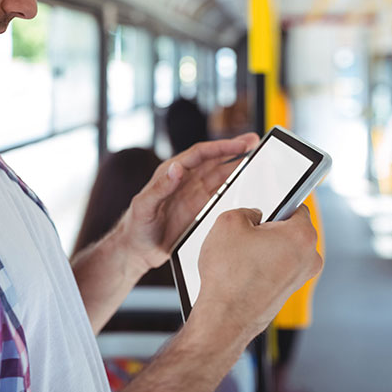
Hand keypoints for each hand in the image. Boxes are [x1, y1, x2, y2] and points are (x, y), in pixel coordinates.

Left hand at [116, 133, 260, 272]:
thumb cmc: (136, 226)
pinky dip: (234, 185)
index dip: (221, 147)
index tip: (240, 143)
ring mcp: (193, 194)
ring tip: (256, 157)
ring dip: (237, 165)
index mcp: (170, 173)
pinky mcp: (199, 209)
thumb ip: (160, 187)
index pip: (200, 154)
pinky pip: (220, 193)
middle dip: (234, 149)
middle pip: (214, 159)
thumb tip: (177, 167)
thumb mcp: (145, 206)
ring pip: (220, 174)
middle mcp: (184, 180)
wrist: (137, 250)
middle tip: (254, 141)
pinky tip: (246, 182)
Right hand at [191, 205, 322, 342]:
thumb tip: (253, 217)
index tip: (271, 205)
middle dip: (268, 228)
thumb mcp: (228, 222)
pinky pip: (277, 268)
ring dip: (264, 249)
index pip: (297, 205)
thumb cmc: (229, 277)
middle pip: (290, 229)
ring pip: (283, 250)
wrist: (225, 317)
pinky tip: (243, 271)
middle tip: (246, 235)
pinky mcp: (287, 292)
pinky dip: (262, 266)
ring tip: (241, 256)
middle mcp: (309, 259)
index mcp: (302, 236)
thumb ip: (246, 210)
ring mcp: (300, 278)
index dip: (277, 203)